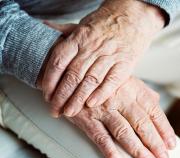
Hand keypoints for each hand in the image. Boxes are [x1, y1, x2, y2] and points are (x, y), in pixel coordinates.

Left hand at [41, 0, 165, 117]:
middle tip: (55, 110)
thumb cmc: (104, 24)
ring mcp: (109, 56)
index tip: (46, 95)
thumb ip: (64, 30)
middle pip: (73, 75)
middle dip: (62, 96)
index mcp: (79, 38)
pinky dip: (101, 93)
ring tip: (69, 112)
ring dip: (78, 99)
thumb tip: (44, 26)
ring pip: (90, 81)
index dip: (50, 81)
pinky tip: (91, 104)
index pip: (59, 62)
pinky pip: (112, 81)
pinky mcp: (125, 64)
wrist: (132, 17)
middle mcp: (92, 48)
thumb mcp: (82, 24)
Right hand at [69, 77, 175, 157]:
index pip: (152, 110)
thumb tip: (155, 101)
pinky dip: (110, 151)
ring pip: (123, 131)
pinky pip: (100, 136)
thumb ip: (140, 90)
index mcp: (130, 87)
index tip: (169, 142)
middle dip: (154, 142)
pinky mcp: (86, 118)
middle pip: (141, 123)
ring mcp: (102, 108)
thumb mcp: (123, 78)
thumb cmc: (101, 81)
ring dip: (137, 149)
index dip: (163, 128)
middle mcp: (118, 97)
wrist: (74, 80)